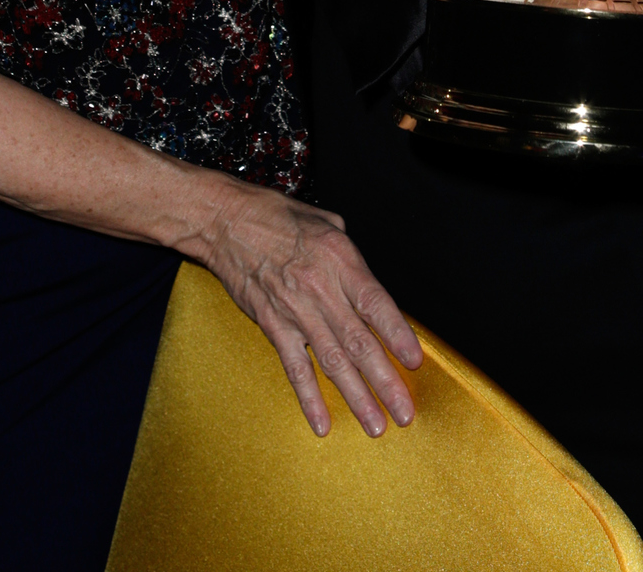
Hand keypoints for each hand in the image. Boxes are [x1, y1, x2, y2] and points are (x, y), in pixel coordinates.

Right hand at [193, 178, 422, 438]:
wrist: (227, 222)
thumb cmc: (278, 217)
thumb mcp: (326, 221)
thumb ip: (351, 257)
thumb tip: (367, 287)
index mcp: (339, 259)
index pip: (375, 303)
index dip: (397, 334)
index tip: (414, 362)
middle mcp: (320, 287)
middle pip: (359, 342)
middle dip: (385, 381)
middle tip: (404, 412)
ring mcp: (295, 310)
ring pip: (332, 361)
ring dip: (356, 397)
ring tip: (375, 426)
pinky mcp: (272, 325)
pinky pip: (294, 367)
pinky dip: (309, 397)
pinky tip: (323, 423)